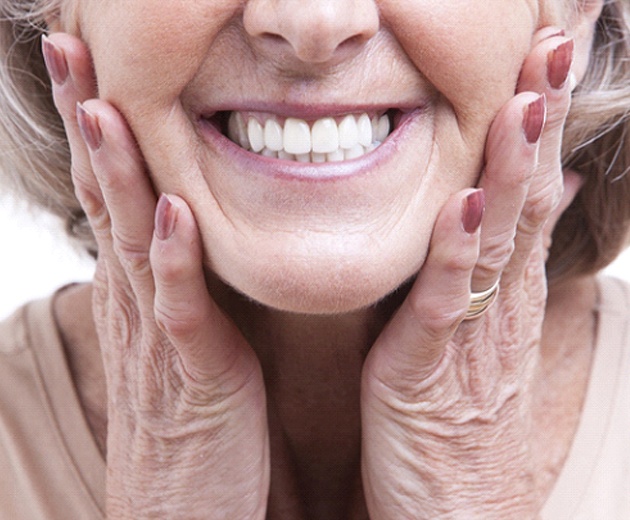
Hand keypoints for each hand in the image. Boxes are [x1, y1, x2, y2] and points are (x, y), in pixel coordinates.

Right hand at [42, 33, 268, 518]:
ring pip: (131, 241)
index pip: (112, 193)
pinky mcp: (193, 377)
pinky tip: (171, 212)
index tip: (91, 64)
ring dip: (117, 173)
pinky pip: (180, 310)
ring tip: (103, 104)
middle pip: (105, 199)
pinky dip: (173, 260)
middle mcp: (137, 303)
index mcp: (141, 290)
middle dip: (88, 122)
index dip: (98, 128)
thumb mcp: (181, 336)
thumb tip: (182, 227)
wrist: (181, 508)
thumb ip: (180, 283)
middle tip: (71, 48)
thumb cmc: (191, 419)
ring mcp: (159, 338)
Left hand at [361, 28, 573, 518]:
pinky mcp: (430, 369)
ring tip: (526, 102)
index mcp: (503, 292)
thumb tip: (532, 202)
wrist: (454, 512)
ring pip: (496, 240)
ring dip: (513, 170)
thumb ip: (500, 268)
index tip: (544, 60)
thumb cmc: (460, 420)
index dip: (536, 125)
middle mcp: (497, 303)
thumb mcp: (486, 334)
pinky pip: (446, 303)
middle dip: (537, 123)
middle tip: (553, 47)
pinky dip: (458, 253)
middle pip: (523, 199)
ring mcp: (470, 335)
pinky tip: (467, 204)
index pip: (526, 191)